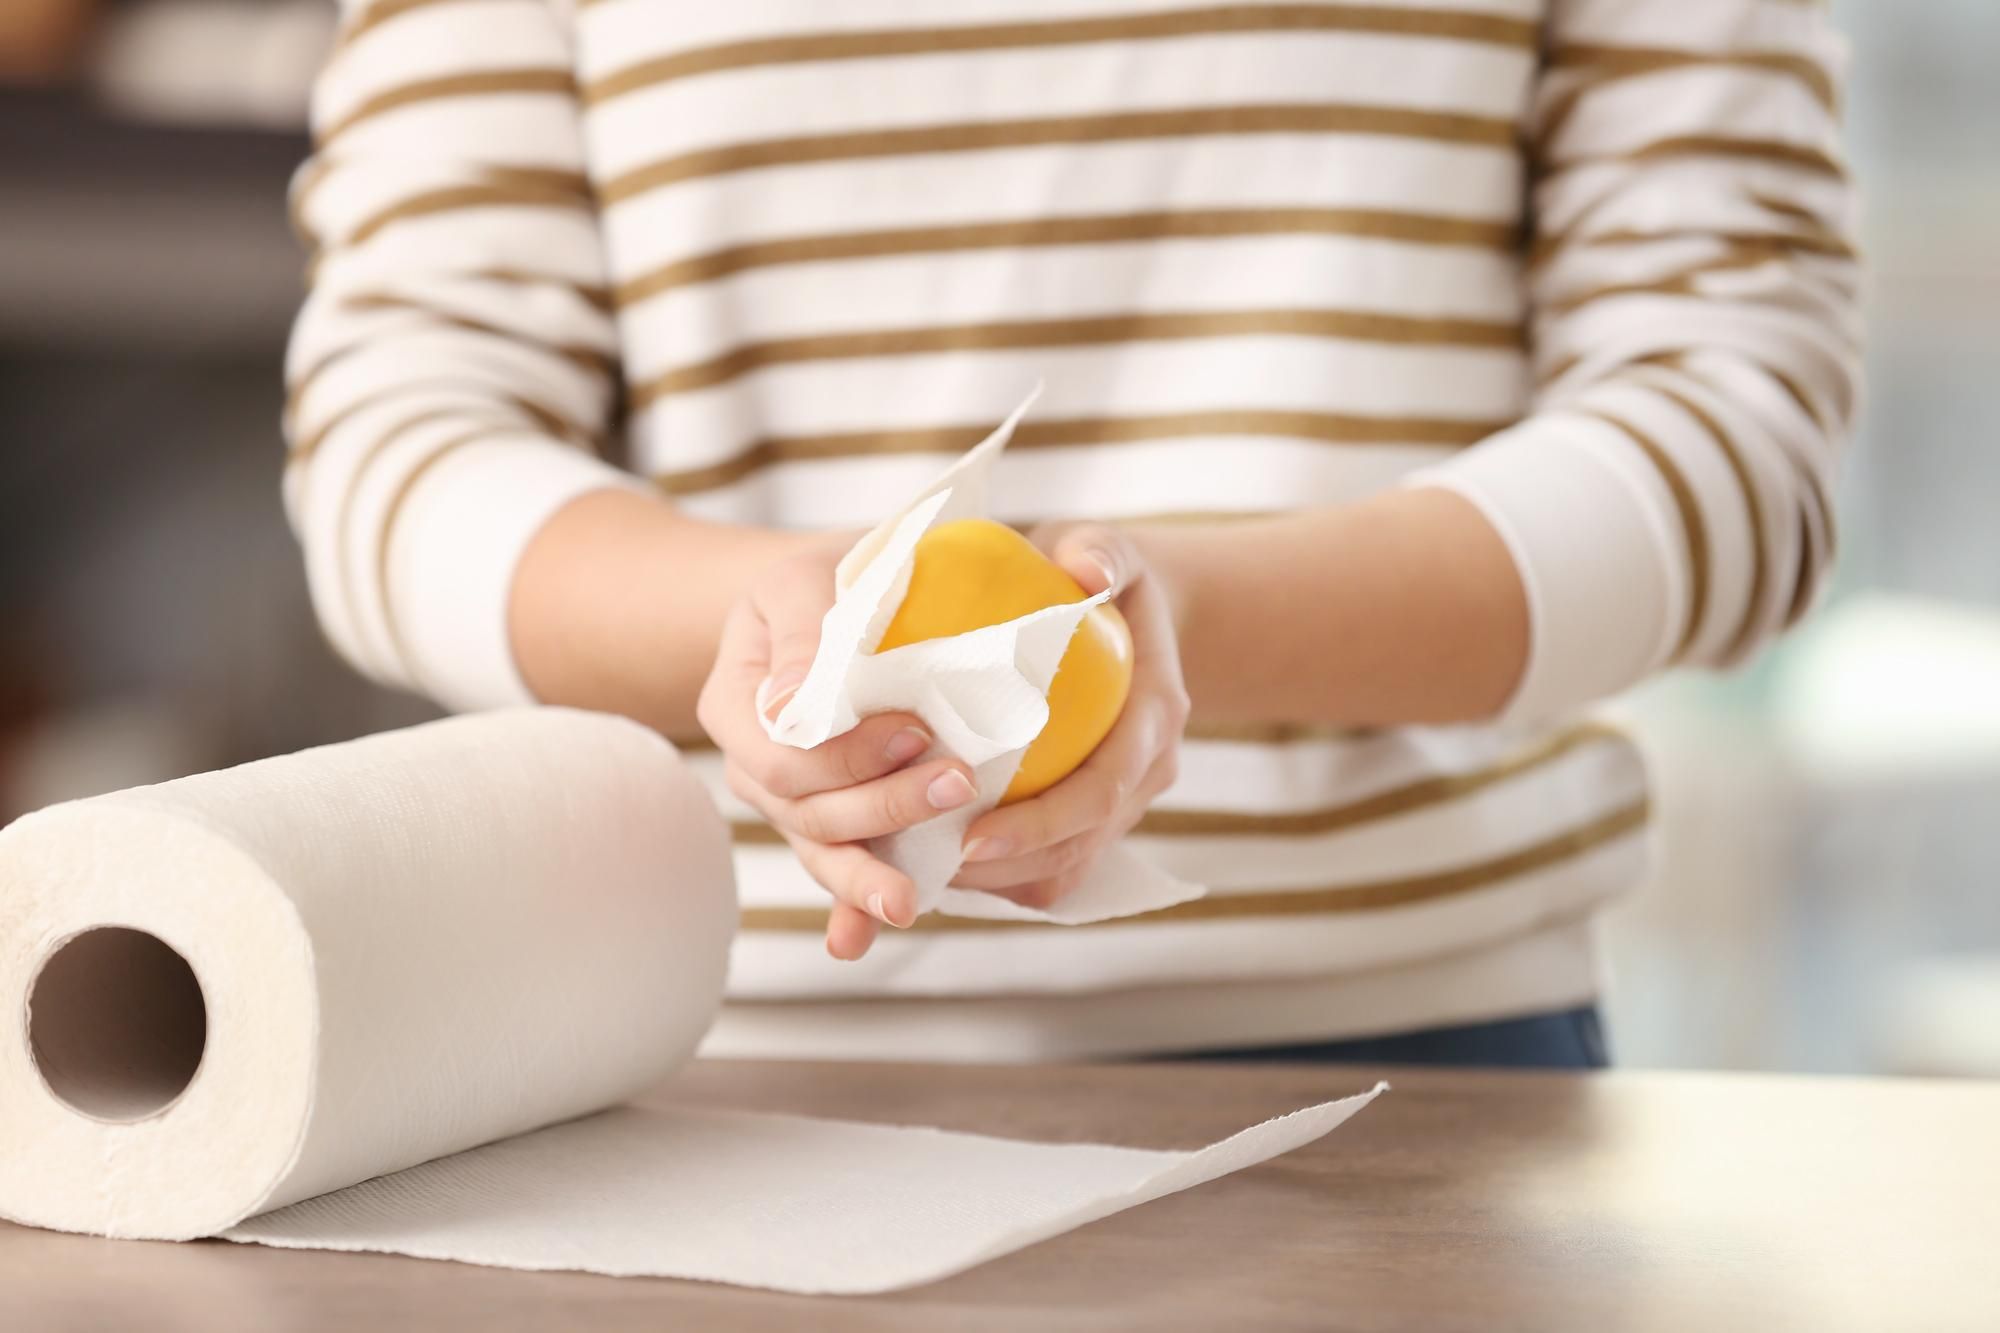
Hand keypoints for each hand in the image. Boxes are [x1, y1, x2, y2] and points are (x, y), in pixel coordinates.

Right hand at [695, 537, 979, 961]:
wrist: (847, 599)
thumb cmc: (826, 579)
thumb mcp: (803, 580)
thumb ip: (802, 632)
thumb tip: (794, 702)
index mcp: (736, 705)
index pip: (777, 756)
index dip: (843, 757)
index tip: (916, 729)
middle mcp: (756, 765)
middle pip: (805, 812)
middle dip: (880, 807)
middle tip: (959, 782)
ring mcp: (795, 802)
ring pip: (823, 853)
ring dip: (872, 872)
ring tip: (918, 898)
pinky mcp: (838, 821)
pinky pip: (841, 870)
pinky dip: (852, 909)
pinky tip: (864, 941)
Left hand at [950, 523, 1188, 907]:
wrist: (1131, 612)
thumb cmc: (1099, 575)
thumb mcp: (1104, 547)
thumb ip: (1099, 552)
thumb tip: (1087, 570)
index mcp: (1154, 718)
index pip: (1102, 790)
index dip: (1042, 823)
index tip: (974, 837)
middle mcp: (1145, 773)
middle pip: (1080, 846)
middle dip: (1006, 868)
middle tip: (927, 870)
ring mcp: (1122, 802)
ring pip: (1065, 869)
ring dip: (996, 882)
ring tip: (920, 874)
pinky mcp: (1093, 817)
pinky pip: (1052, 867)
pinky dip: (1002, 878)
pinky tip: (938, 869)